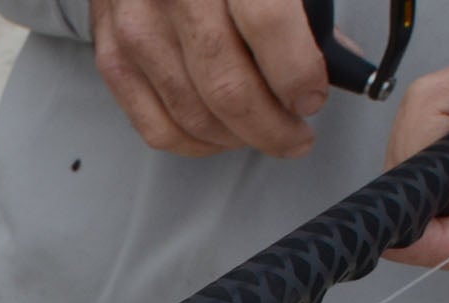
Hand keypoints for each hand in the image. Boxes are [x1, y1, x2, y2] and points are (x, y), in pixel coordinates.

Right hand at [89, 0, 325, 157]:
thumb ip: (304, 7)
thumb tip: (334, 62)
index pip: (267, 25)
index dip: (298, 74)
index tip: (312, 96)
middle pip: (227, 88)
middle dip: (272, 127)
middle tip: (296, 135)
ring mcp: (138, 29)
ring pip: (194, 117)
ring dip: (238, 139)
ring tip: (263, 132)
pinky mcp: (113, 56)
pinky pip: (158, 127)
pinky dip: (197, 143)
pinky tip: (222, 134)